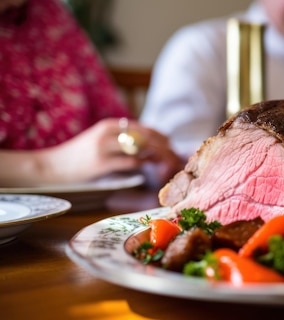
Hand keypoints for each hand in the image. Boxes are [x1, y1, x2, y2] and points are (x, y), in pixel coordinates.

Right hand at [40, 118, 181, 184]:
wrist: (51, 166)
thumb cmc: (79, 156)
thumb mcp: (101, 141)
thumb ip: (122, 141)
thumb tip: (149, 148)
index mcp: (110, 125)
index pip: (144, 128)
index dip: (161, 138)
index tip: (171, 148)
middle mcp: (108, 132)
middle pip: (146, 137)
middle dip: (164, 148)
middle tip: (174, 159)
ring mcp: (104, 146)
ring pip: (141, 148)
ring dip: (157, 158)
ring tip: (167, 166)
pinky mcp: (101, 162)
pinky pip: (131, 163)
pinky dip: (144, 167)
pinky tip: (150, 172)